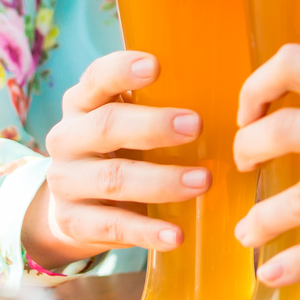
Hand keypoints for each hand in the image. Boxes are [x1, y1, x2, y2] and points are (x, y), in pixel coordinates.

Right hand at [20, 50, 211, 268]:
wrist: (76, 207)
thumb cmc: (121, 149)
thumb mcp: (129, 120)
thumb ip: (161, 105)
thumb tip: (233, 96)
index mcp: (84, 102)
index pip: (97, 78)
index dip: (122, 69)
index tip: (155, 65)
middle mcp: (69, 137)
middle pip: (106, 126)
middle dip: (153, 126)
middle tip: (195, 125)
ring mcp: (66, 181)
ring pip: (113, 178)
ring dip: (161, 181)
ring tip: (202, 182)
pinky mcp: (73, 221)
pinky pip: (111, 226)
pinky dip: (146, 231)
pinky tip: (175, 235)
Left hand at [232, 43, 299, 287]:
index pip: (297, 63)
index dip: (257, 85)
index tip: (249, 109)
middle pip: (279, 127)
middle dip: (246, 149)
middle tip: (243, 164)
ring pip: (291, 198)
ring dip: (258, 218)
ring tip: (247, 229)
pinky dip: (289, 264)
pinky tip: (271, 271)